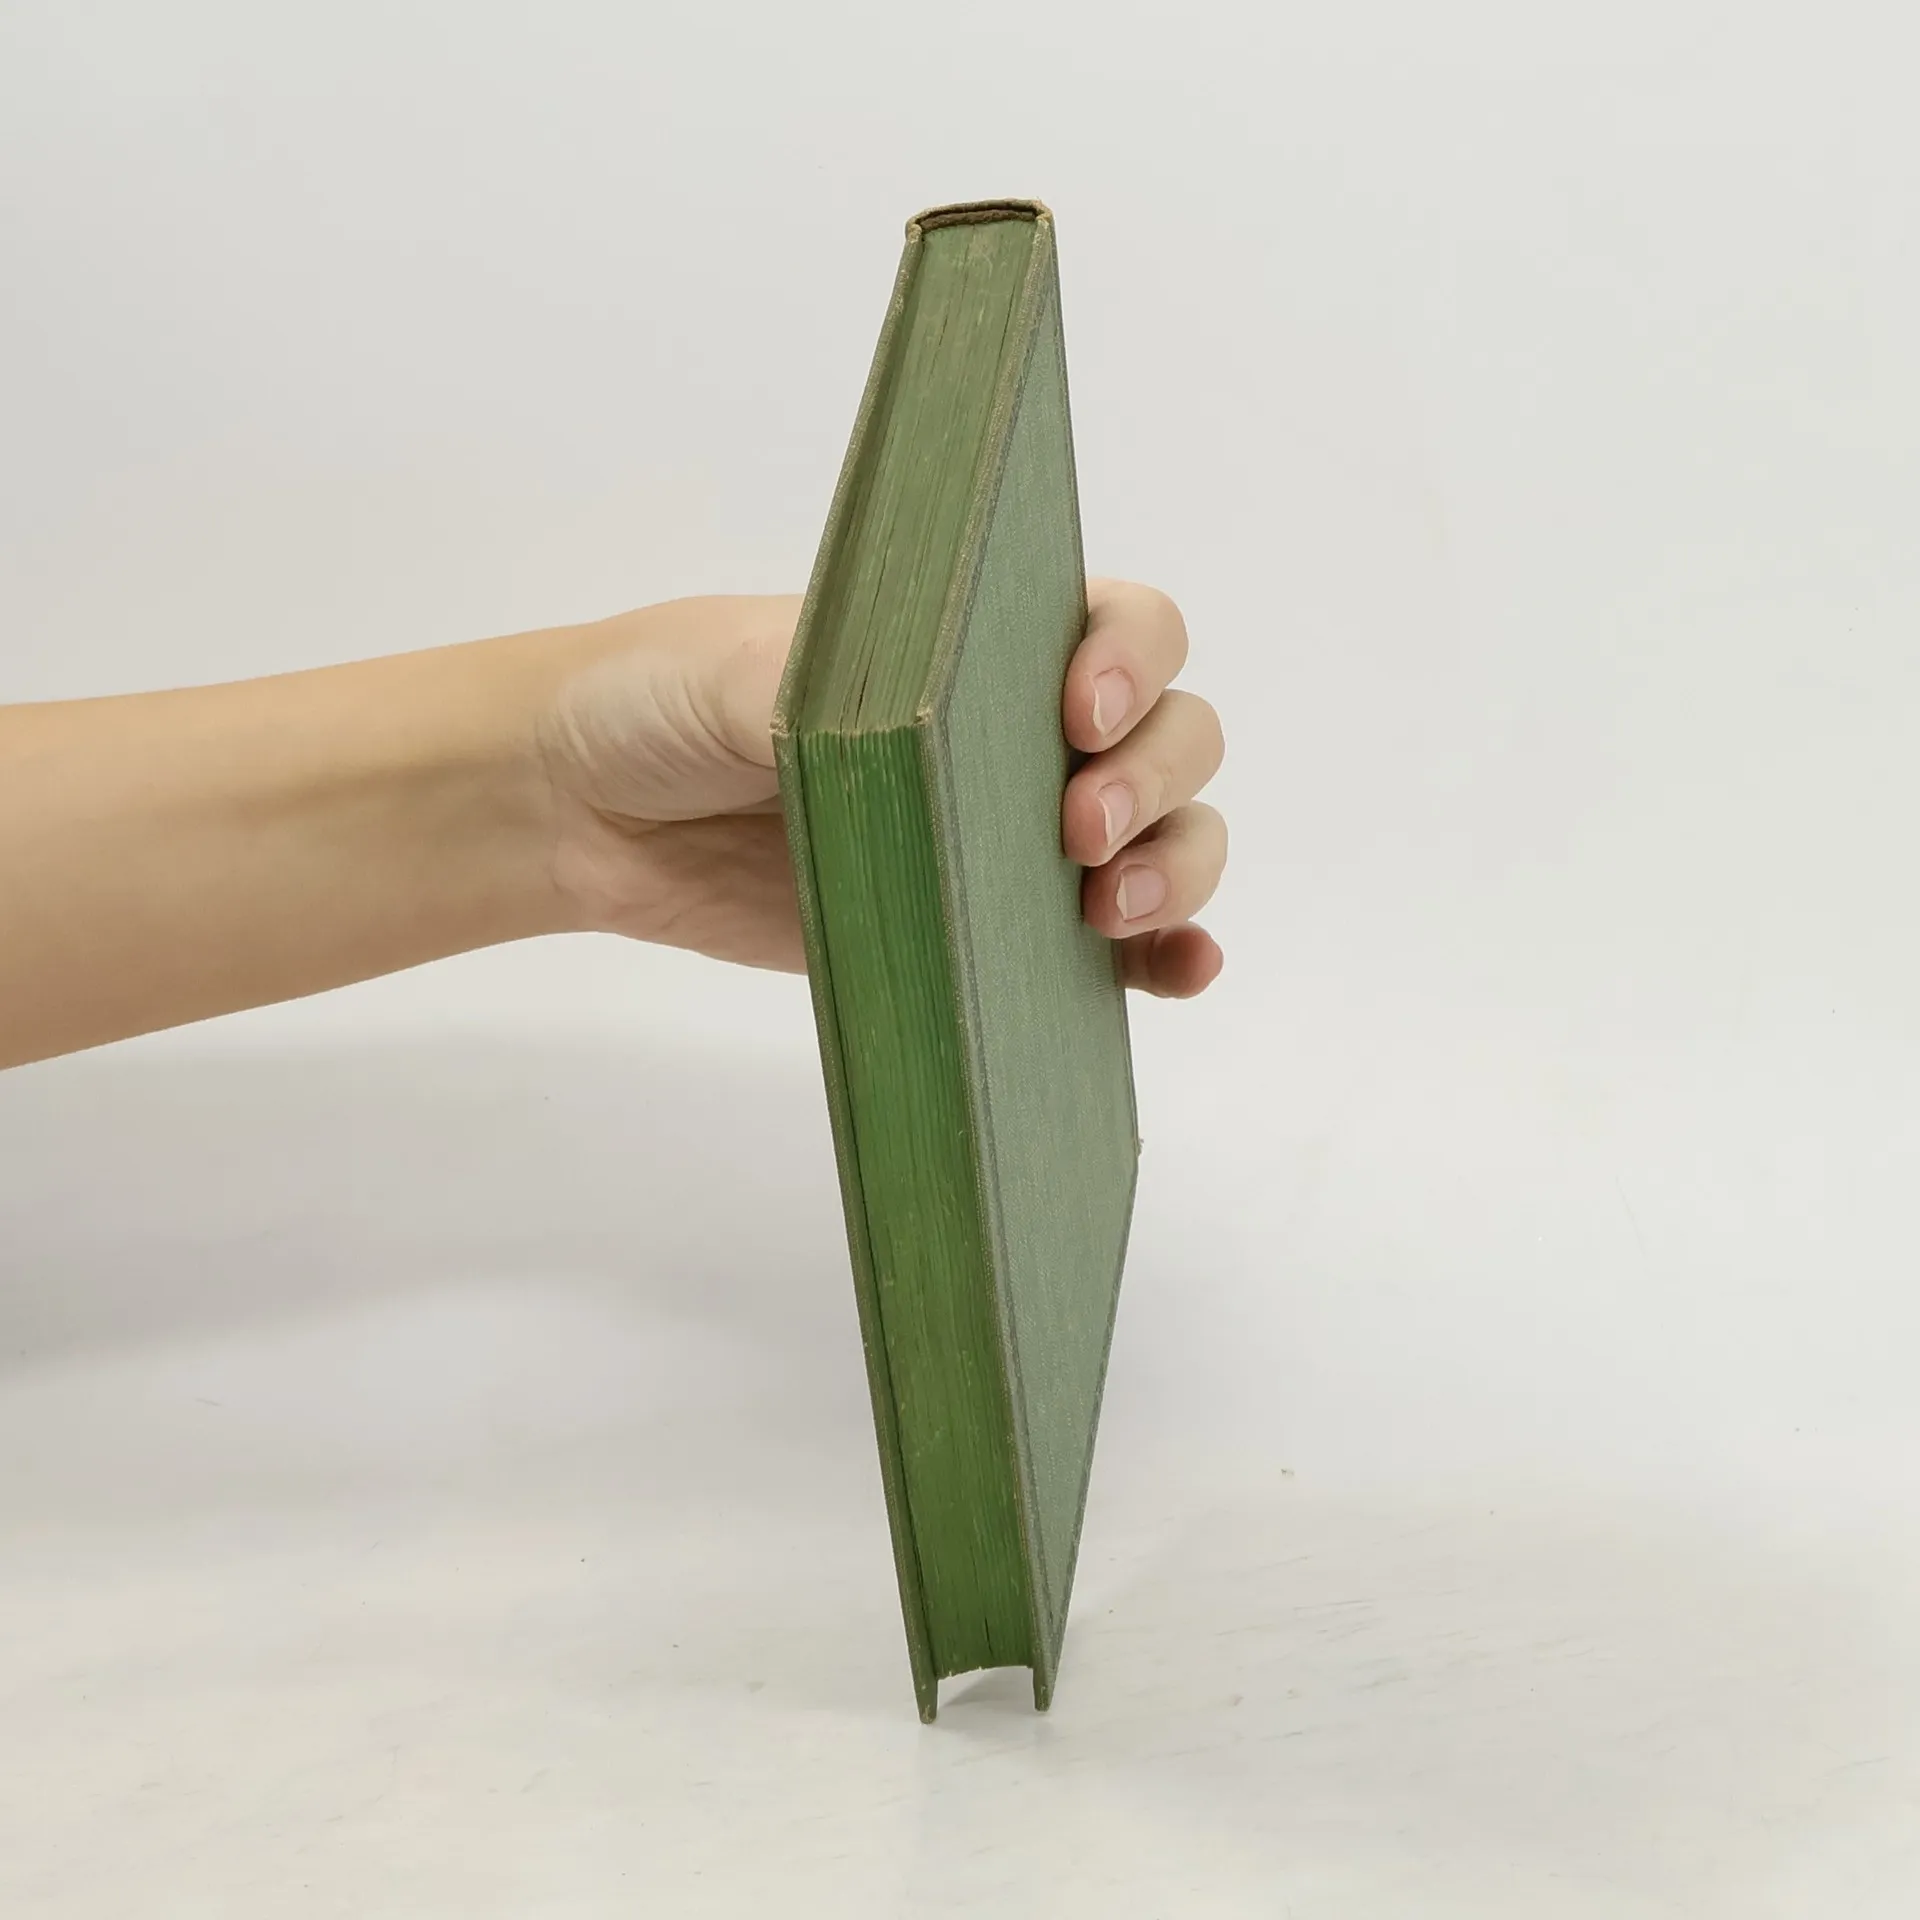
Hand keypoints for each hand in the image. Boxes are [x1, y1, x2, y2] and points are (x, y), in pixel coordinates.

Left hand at [536, 580, 1225, 995]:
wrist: (583, 807)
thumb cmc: (658, 698)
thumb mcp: (739, 666)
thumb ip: (840, 692)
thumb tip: (927, 743)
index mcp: (979, 634)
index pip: (1126, 625)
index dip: (1135, 662)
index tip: (1079, 715)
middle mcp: (1020, 728)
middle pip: (1173, 736)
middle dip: (1154, 782)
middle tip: (1077, 835)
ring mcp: (1011, 834)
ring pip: (1167, 837)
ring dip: (1175, 871)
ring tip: (1108, 914)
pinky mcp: (989, 931)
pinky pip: (1116, 946)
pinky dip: (1167, 954)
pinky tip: (1177, 971)